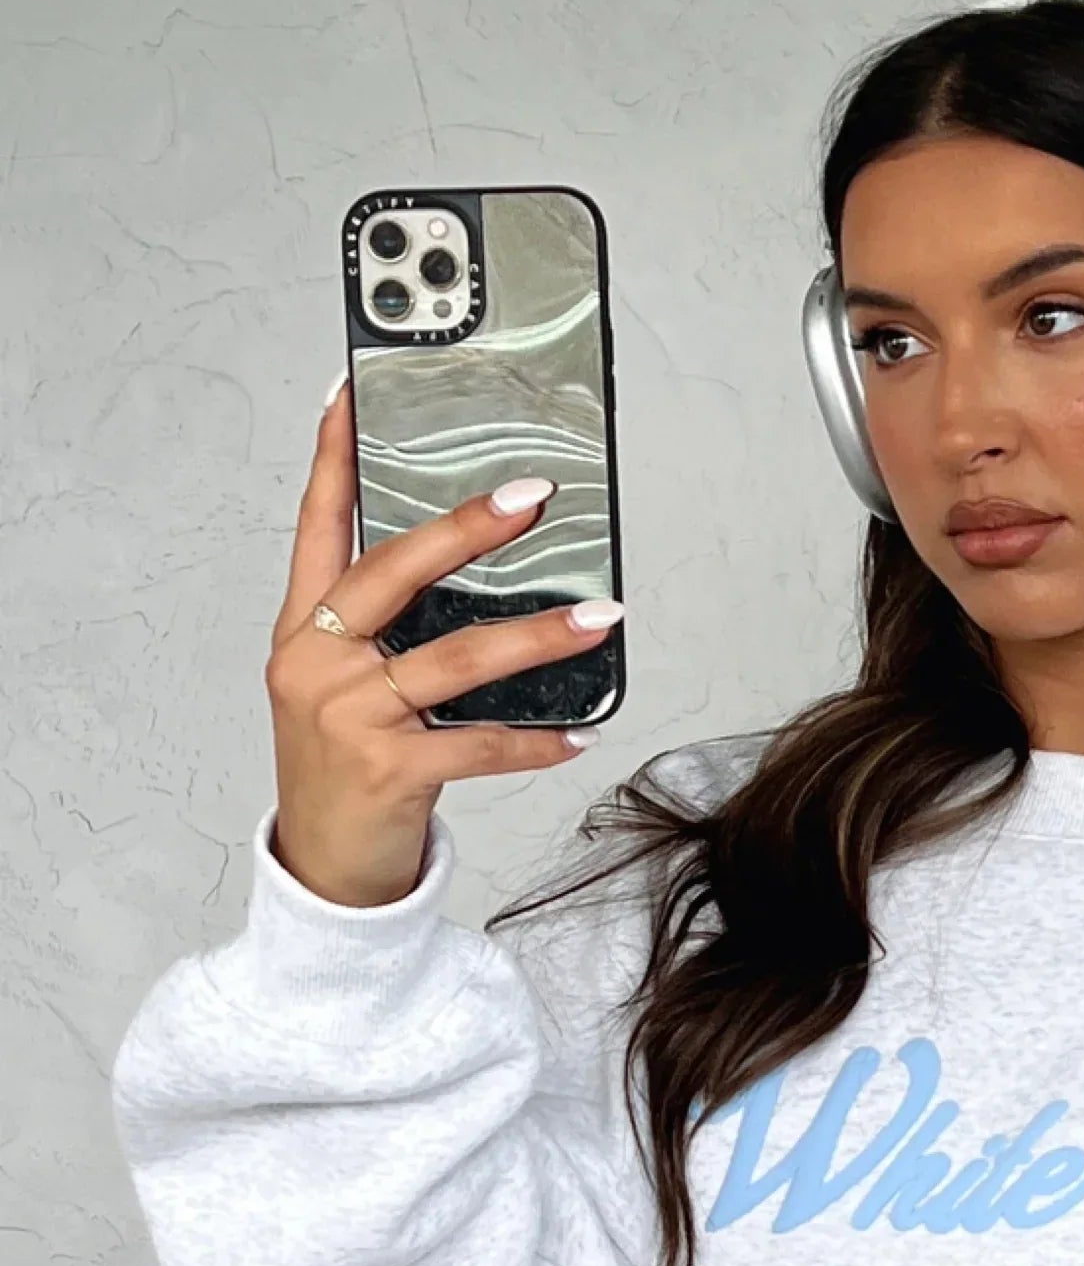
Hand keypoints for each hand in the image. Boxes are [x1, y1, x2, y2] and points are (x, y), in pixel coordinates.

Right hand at [265, 383, 621, 907]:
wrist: (325, 869)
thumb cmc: (342, 771)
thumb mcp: (342, 689)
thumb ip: (382, 633)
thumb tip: (472, 582)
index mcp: (303, 629)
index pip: (318, 526)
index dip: (335, 459)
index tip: (353, 396)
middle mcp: (317, 661)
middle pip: (393, 574)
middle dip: (465, 530)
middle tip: (529, 498)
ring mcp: (349, 716)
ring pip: (455, 659)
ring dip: (536, 637)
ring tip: (598, 619)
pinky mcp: (388, 769)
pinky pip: (478, 744)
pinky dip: (534, 742)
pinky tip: (577, 734)